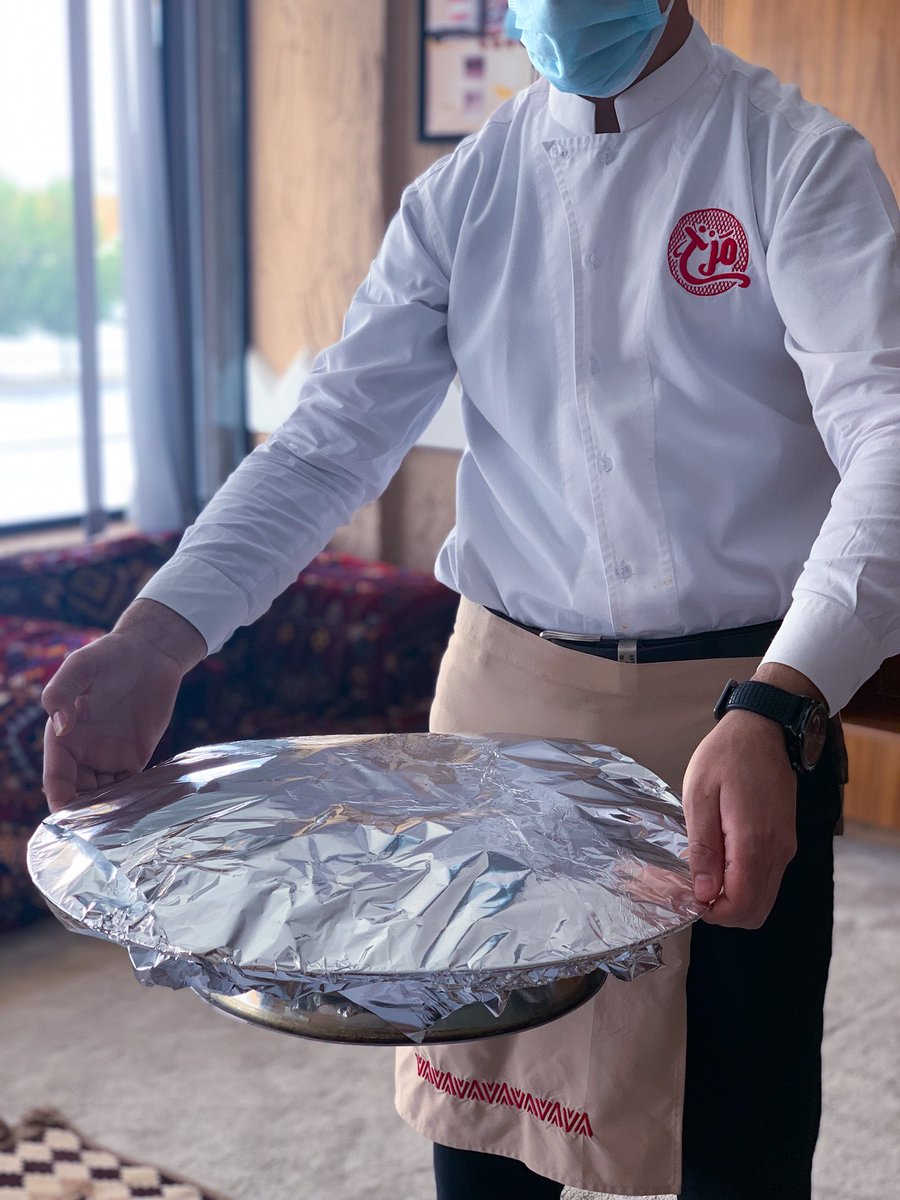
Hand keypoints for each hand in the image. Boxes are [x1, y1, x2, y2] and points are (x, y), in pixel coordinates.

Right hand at [41, 600, 205, 811]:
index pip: (56, 777)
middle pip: (78, 794)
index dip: (59, 800)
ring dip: (108, 812)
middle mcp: (83, 750)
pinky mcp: (136, 755)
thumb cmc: (110, 655)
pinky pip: (129, 786)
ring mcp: (110, 755)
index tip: (66, 820)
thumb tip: (60, 726)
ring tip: (118, 831)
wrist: (151, 652)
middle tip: (98, 834)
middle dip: (84, 815)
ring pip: (103, 795)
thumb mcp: (81, 666)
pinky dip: (130, 801)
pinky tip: (136, 813)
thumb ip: (63, 693)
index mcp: (63, 736)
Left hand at [681, 709, 796, 927]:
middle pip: (754, 912)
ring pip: (763, 899)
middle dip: (721, 911)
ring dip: (733, 899)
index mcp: (753, 842)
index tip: (685, 895)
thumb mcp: (700, 796)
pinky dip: (745, 885)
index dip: (711, 912)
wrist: (764, 729)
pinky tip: (721, 862)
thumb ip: (702, 847)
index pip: (739, 905)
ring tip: (703, 874)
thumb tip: (702, 892)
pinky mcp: (785, 841)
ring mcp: (785, 848)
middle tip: (692, 889)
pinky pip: (768, 880)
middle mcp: (777, 852)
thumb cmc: (727, 756)